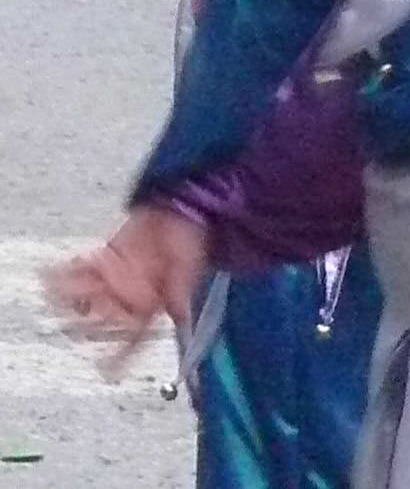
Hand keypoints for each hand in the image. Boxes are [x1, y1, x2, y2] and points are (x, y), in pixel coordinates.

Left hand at [44, 206, 208, 376]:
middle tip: (68, 319)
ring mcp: (115, 279)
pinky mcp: (104, 259)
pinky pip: (81, 270)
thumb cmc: (189, 238)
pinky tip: (52, 271)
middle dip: (85, 320)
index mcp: (152, 304)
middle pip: (101, 317)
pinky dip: (66, 272)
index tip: (106, 369)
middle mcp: (130, 296)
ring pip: (87, 295)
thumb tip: (180, 317)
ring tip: (53, 291)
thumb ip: (179, 291)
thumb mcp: (188, 266)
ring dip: (69, 295)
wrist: (179, 208)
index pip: (135, 336)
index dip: (122, 354)